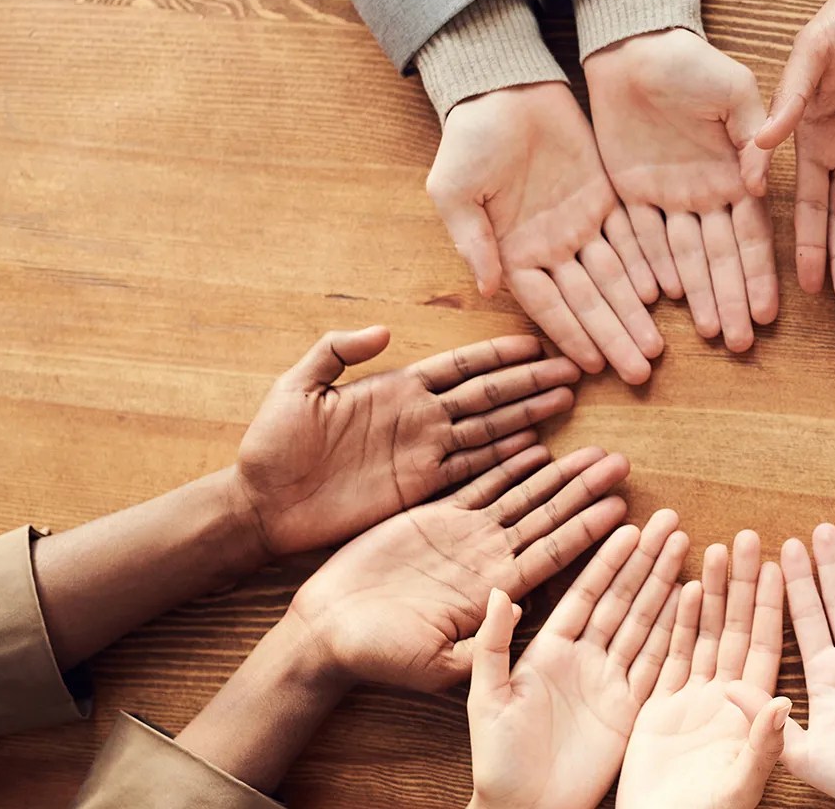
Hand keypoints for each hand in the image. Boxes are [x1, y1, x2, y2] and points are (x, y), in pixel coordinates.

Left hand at [236, 328, 578, 555]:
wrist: (262, 504)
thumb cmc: (271, 444)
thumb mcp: (296, 388)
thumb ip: (336, 353)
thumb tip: (382, 330)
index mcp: (395, 388)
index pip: (459, 366)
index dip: (498, 354)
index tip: (537, 343)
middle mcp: (419, 418)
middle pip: (487, 394)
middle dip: (529, 381)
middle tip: (572, 369)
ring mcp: (423, 453)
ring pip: (488, 429)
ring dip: (527, 415)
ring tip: (565, 401)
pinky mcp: (419, 489)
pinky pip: (470, 469)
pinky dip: (504, 459)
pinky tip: (535, 448)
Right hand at [285, 445, 629, 690]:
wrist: (329, 631)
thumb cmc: (381, 656)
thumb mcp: (438, 663)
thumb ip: (483, 644)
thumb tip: (522, 612)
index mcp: (496, 591)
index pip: (554, 554)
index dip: (588, 531)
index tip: (623, 509)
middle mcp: (489, 559)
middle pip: (549, 517)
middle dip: (585, 491)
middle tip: (623, 464)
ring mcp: (466, 536)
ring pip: (522, 495)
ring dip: (558, 473)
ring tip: (594, 450)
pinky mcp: (436, 517)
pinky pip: (478, 481)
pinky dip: (505, 462)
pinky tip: (534, 443)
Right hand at [429, 83, 663, 383]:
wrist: (502, 87)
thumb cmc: (468, 139)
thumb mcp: (454, 190)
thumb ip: (472, 240)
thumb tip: (488, 288)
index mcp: (513, 253)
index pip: (548, 306)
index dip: (571, 335)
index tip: (593, 367)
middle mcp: (551, 248)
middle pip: (588, 301)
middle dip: (614, 336)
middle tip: (641, 372)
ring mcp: (580, 225)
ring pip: (615, 277)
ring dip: (635, 313)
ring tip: (656, 348)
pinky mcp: (605, 197)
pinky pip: (631, 237)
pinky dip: (647, 265)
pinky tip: (664, 294)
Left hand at [466, 512, 690, 808]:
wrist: (525, 808)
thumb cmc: (497, 757)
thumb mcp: (486, 696)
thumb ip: (494, 643)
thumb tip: (500, 590)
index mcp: (549, 650)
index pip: (585, 594)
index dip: (607, 561)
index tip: (628, 526)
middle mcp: (584, 659)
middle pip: (621, 599)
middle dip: (646, 560)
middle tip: (670, 522)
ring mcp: (610, 682)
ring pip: (644, 623)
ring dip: (665, 586)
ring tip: (686, 547)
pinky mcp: (630, 708)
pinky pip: (657, 662)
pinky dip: (675, 632)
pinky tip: (692, 602)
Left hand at [585, 29, 777, 352]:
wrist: (633, 46)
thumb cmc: (691, 62)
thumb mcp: (734, 91)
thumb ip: (752, 137)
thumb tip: (759, 185)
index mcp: (735, 175)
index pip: (752, 236)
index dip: (760, 275)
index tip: (769, 313)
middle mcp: (705, 196)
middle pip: (720, 258)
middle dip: (732, 301)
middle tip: (740, 344)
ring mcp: (667, 199)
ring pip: (684, 258)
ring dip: (698, 296)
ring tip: (711, 333)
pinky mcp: (630, 194)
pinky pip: (640, 239)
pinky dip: (651, 269)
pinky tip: (663, 301)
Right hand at [619, 531, 788, 808]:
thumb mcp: (741, 787)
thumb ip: (764, 745)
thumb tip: (785, 702)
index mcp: (750, 715)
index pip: (764, 647)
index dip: (771, 606)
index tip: (779, 564)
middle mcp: (724, 701)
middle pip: (735, 630)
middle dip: (740, 584)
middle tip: (746, 537)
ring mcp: (691, 702)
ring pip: (703, 635)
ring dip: (709, 593)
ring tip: (713, 548)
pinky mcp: (658, 709)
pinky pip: (669, 657)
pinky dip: (676, 624)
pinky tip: (682, 588)